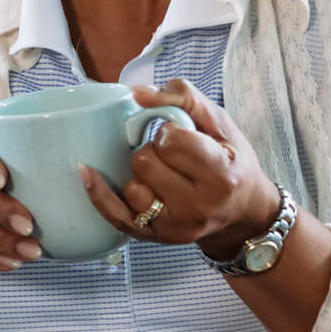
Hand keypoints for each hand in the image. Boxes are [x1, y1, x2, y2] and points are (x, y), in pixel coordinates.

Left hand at [80, 81, 276, 259]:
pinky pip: (116, 215)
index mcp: (220, 174)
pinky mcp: (156, 238)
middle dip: (154, 151)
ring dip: (141, 175)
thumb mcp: (219, 123)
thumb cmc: (231, 161)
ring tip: (164, 175)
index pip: (170, 141)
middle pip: (145, 162)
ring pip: (131, 187)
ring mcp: (176, 226)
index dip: (170, 132)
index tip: (182, 137)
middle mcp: (199, 206)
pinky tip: (87, 173)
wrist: (243, 210)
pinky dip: (100, 194)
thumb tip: (136, 93)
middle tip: (174, 157)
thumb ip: (182, 97)